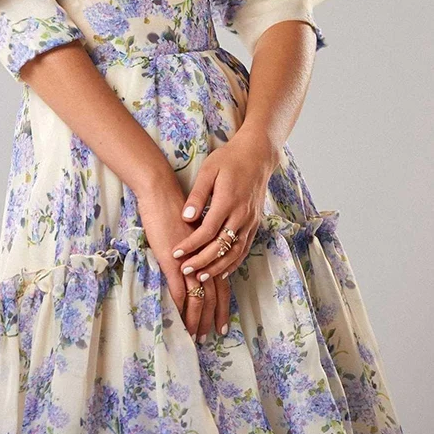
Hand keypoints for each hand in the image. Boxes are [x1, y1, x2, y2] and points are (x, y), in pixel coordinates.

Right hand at [135, 175, 219, 340]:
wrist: (161, 194)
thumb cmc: (174, 209)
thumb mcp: (191, 232)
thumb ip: (196, 250)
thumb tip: (194, 266)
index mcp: (211, 252)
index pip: (222, 286)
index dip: (223, 307)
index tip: (221, 326)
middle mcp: (205, 259)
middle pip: (214, 296)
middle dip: (212, 319)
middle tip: (209, 338)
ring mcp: (190, 262)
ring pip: (198, 299)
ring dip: (196, 319)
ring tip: (194, 336)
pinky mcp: (173, 262)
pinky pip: (179, 292)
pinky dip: (180, 310)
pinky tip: (178, 322)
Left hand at [170, 126, 281, 328]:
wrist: (257, 155)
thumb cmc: (229, 159)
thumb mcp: (208, 171)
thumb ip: (197, 196)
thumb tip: (185, 217)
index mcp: (228, 201)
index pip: (207, 231)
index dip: (191, 245)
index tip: (176, 254)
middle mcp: (242, 215)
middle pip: (221, 246)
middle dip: (202, 261)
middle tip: (184, 270)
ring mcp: (251, 221)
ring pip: (235, 252)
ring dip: (218, 267)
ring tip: (201, 277)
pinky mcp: (255, 223)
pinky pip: (244, 248)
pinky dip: (233, 262)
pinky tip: (222, 270)